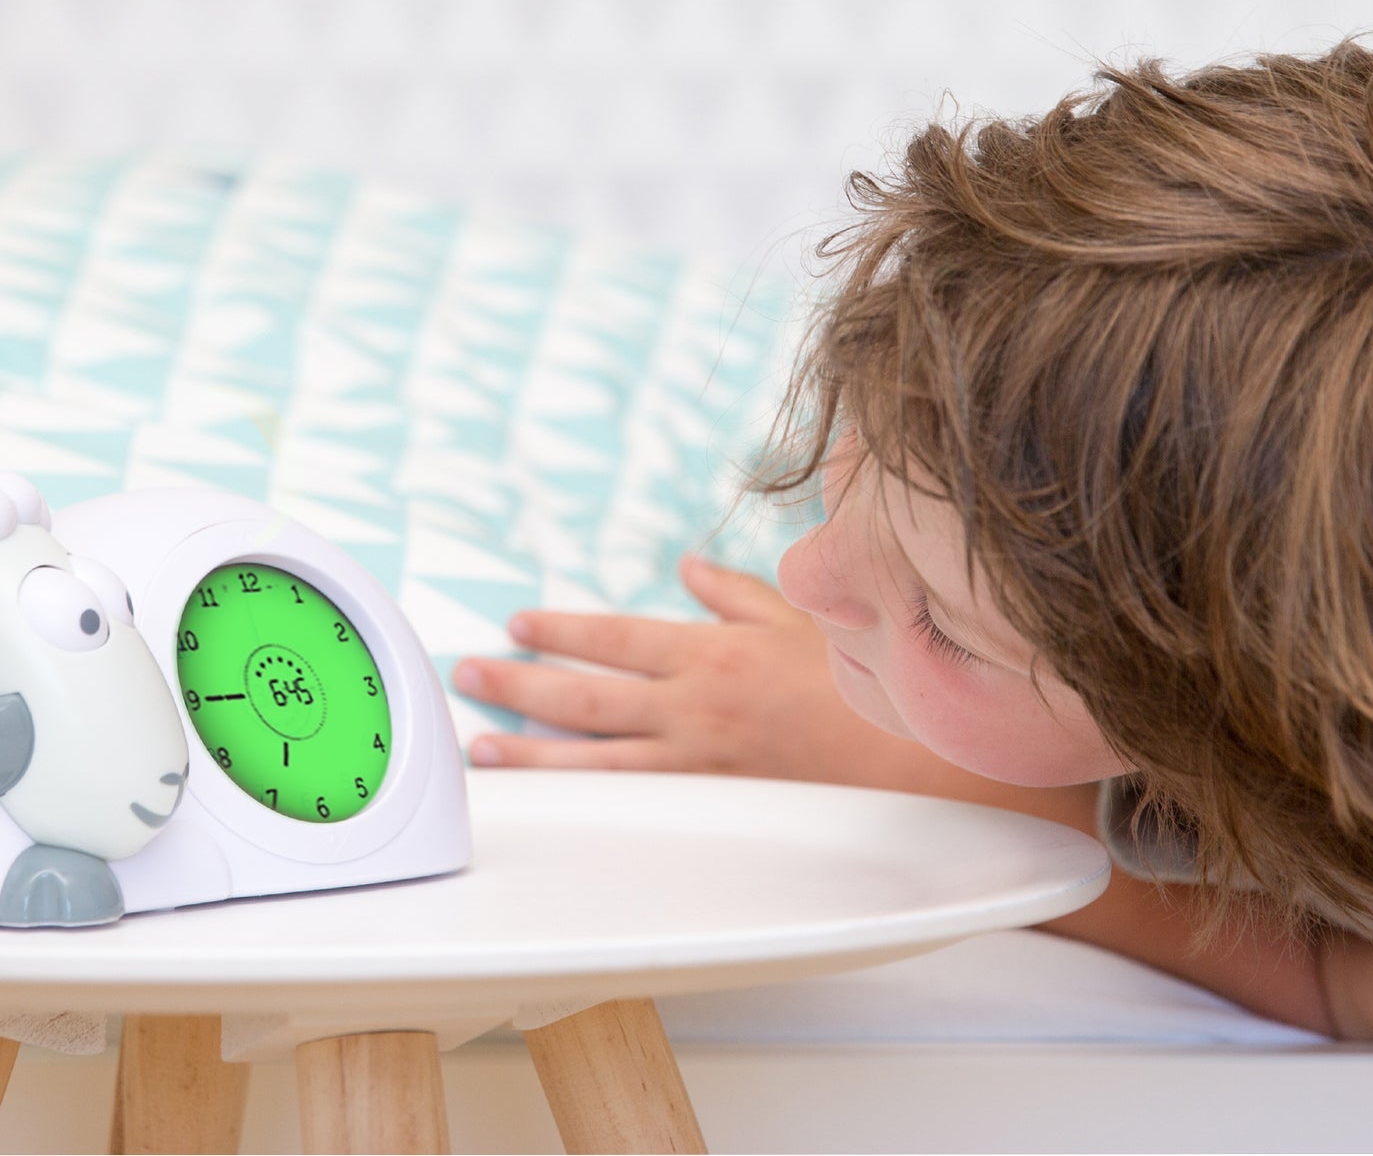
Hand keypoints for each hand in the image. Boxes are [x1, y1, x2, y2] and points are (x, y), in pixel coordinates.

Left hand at [451, 551, 996, 797]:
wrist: (901, 760)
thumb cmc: (853, 686)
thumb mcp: (797, 618)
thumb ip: (735, 593)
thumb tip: (690, 568)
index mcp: (710, 652)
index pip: (615, 637)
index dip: (561, 629)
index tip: (519, 623)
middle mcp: (691, 707)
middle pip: (586, 696)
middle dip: (521, 683)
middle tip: (472, 671)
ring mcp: (694, 762)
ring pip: (593, 758)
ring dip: (531, 750)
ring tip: (482, 744)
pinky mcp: (708, 803)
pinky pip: (631, 800)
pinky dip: (584, 798)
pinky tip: (550, 799)